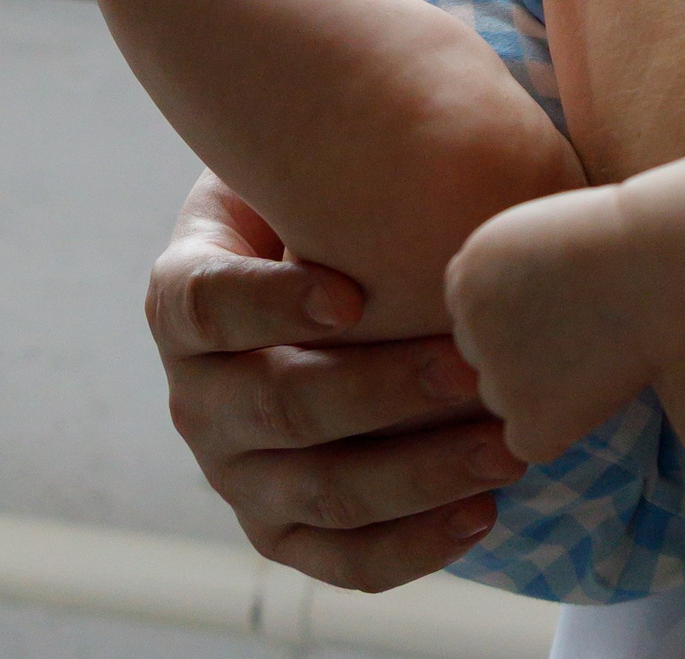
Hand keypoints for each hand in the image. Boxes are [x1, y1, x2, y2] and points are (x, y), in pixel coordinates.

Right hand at [147, 174, 526, 591]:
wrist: (312, 288)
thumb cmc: (319, 213)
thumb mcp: (290, 173)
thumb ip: (321, 159)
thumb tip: (411, 124)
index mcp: (181, 299)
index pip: (206, 305)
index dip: (273, 302)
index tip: (353, 293)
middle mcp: (195, 394)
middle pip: (278, 404)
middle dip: (381, 391)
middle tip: (469, 364)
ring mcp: (234, 471)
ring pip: (320, 489)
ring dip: (418, 473)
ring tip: (504, 447)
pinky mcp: (279, 529)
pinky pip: (341, 559)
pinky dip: (412, 547)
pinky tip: (480, 513)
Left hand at [445, 186, 653, 464]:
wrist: (656, 265)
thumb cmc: (621, 240)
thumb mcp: (540, 233)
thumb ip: (507, 274)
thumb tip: (509, 319)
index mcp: (467, 276)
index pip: (473, 314)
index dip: (519, 313)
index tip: (562, 304)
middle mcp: (468, 326)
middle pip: (483, 357)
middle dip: (523, 353)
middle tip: (585, 334)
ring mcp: (496, 374)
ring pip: (505, 399)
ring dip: (543, 390)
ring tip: (600, 352)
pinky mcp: (530, 417)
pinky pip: (530, 442)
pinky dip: (561, 429)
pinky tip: (601, 387)